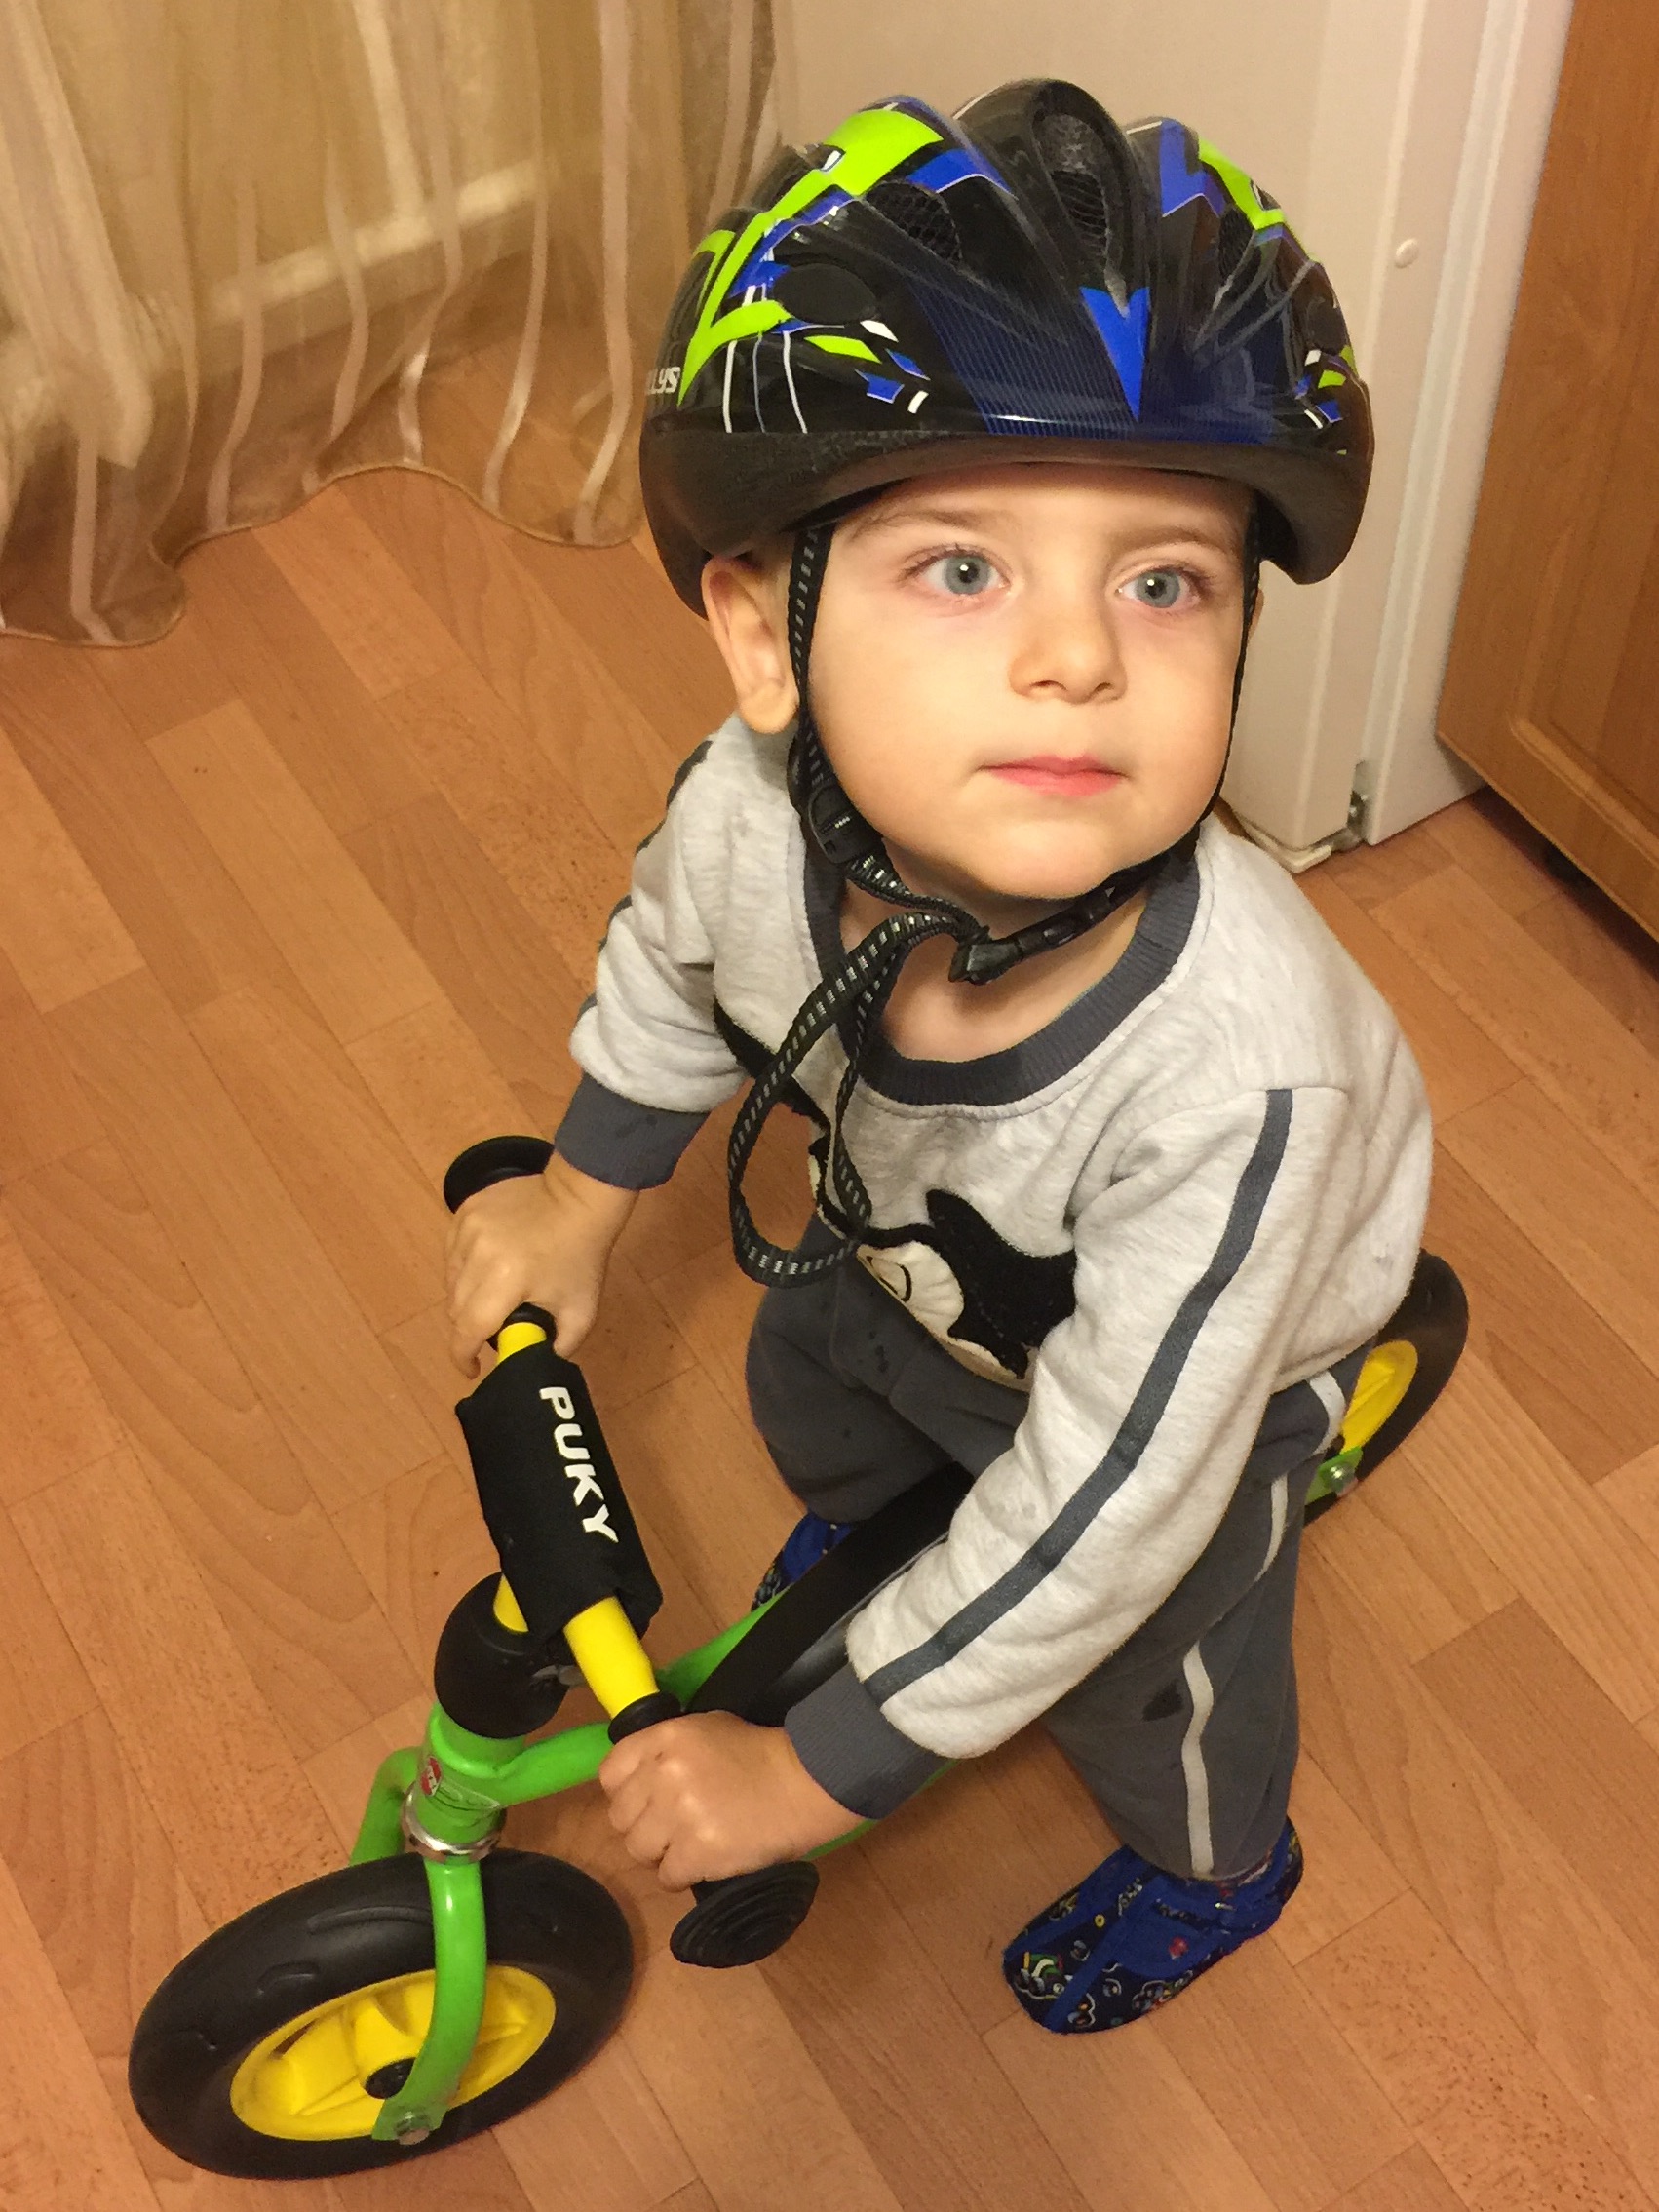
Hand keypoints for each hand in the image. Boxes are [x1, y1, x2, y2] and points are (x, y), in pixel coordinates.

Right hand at [445, 1154, 637, 1374]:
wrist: (579, 1197)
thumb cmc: (581, 1256)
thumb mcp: (580, 1312)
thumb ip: (558, 1348)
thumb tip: (530, 1363)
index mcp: (505, 1281)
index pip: (468, 1330)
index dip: (463, 1356)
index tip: (471, 1370)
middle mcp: (477, 1255)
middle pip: (456, 1308)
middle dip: (470, 1327)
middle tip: (492, 1328)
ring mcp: (468, 1229)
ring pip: (450, 1280)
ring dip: (465, 1296)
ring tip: (491, 1296)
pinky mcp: (465, 1211)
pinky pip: (452, 1252)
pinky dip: (463, 1267)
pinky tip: (486, 1267)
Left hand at [598, 1711, 862, 1890]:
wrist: (802, 1783)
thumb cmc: (758, 1753)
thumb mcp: (708, 1728)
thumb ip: (667, 1748)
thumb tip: (641, 1775)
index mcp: (664, 1739)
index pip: (610, 1773)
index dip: (625, 1792)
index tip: (643, 1801)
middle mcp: (664, 1775)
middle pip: (620, 1817)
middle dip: (644, 1825)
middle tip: (671, 1827)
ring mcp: (679, 1815)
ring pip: (638, 1851)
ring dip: (660, 1853)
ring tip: (688, 1846)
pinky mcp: (697, 1852)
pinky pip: (667, 1877)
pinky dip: (682, 1875)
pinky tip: (704, 1861)